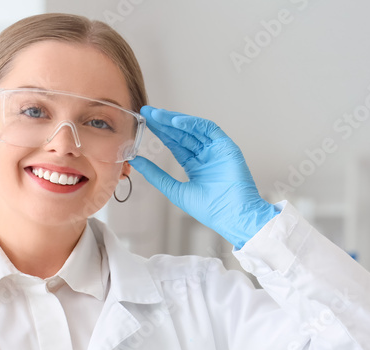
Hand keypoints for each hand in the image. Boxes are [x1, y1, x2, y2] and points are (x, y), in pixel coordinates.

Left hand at [129, 106, 279, 249]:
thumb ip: (156, 175)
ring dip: (175, 120)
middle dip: (165, 123)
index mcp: (195, 166)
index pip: (175, 144)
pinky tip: (176, 122)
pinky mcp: (226, 146)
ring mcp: (216, 150)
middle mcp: (206, 155)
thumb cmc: (210, 209)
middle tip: (148, 112)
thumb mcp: (175, 190)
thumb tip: (136, 162)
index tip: (145, 123)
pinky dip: (192, 124)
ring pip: (193, 129)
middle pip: (182, 134)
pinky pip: (208, 129)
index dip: (161, 133)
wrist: (233, 216)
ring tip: (158, 115)